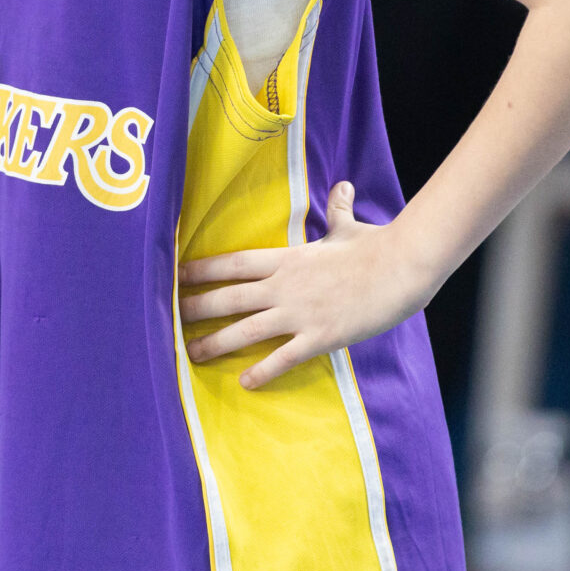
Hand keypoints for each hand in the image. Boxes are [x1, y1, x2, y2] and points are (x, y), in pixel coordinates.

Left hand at [178, 183, 437, 388]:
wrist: (401, 266)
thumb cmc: (376, 244)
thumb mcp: (349, 226)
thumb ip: (338, 210)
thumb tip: (343, 187)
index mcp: (288, 258)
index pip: (234, 263)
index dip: (202, 269)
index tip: (175, 275)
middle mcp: (285, 285)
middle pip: (229, 297)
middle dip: (196, 307)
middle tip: (167, 318)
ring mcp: (300, 312)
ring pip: (247, 329)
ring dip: (216, 342)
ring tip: (191, 354)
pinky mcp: (320, 336)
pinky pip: (284, 357)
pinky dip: (263, 371)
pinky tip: (244, 383)